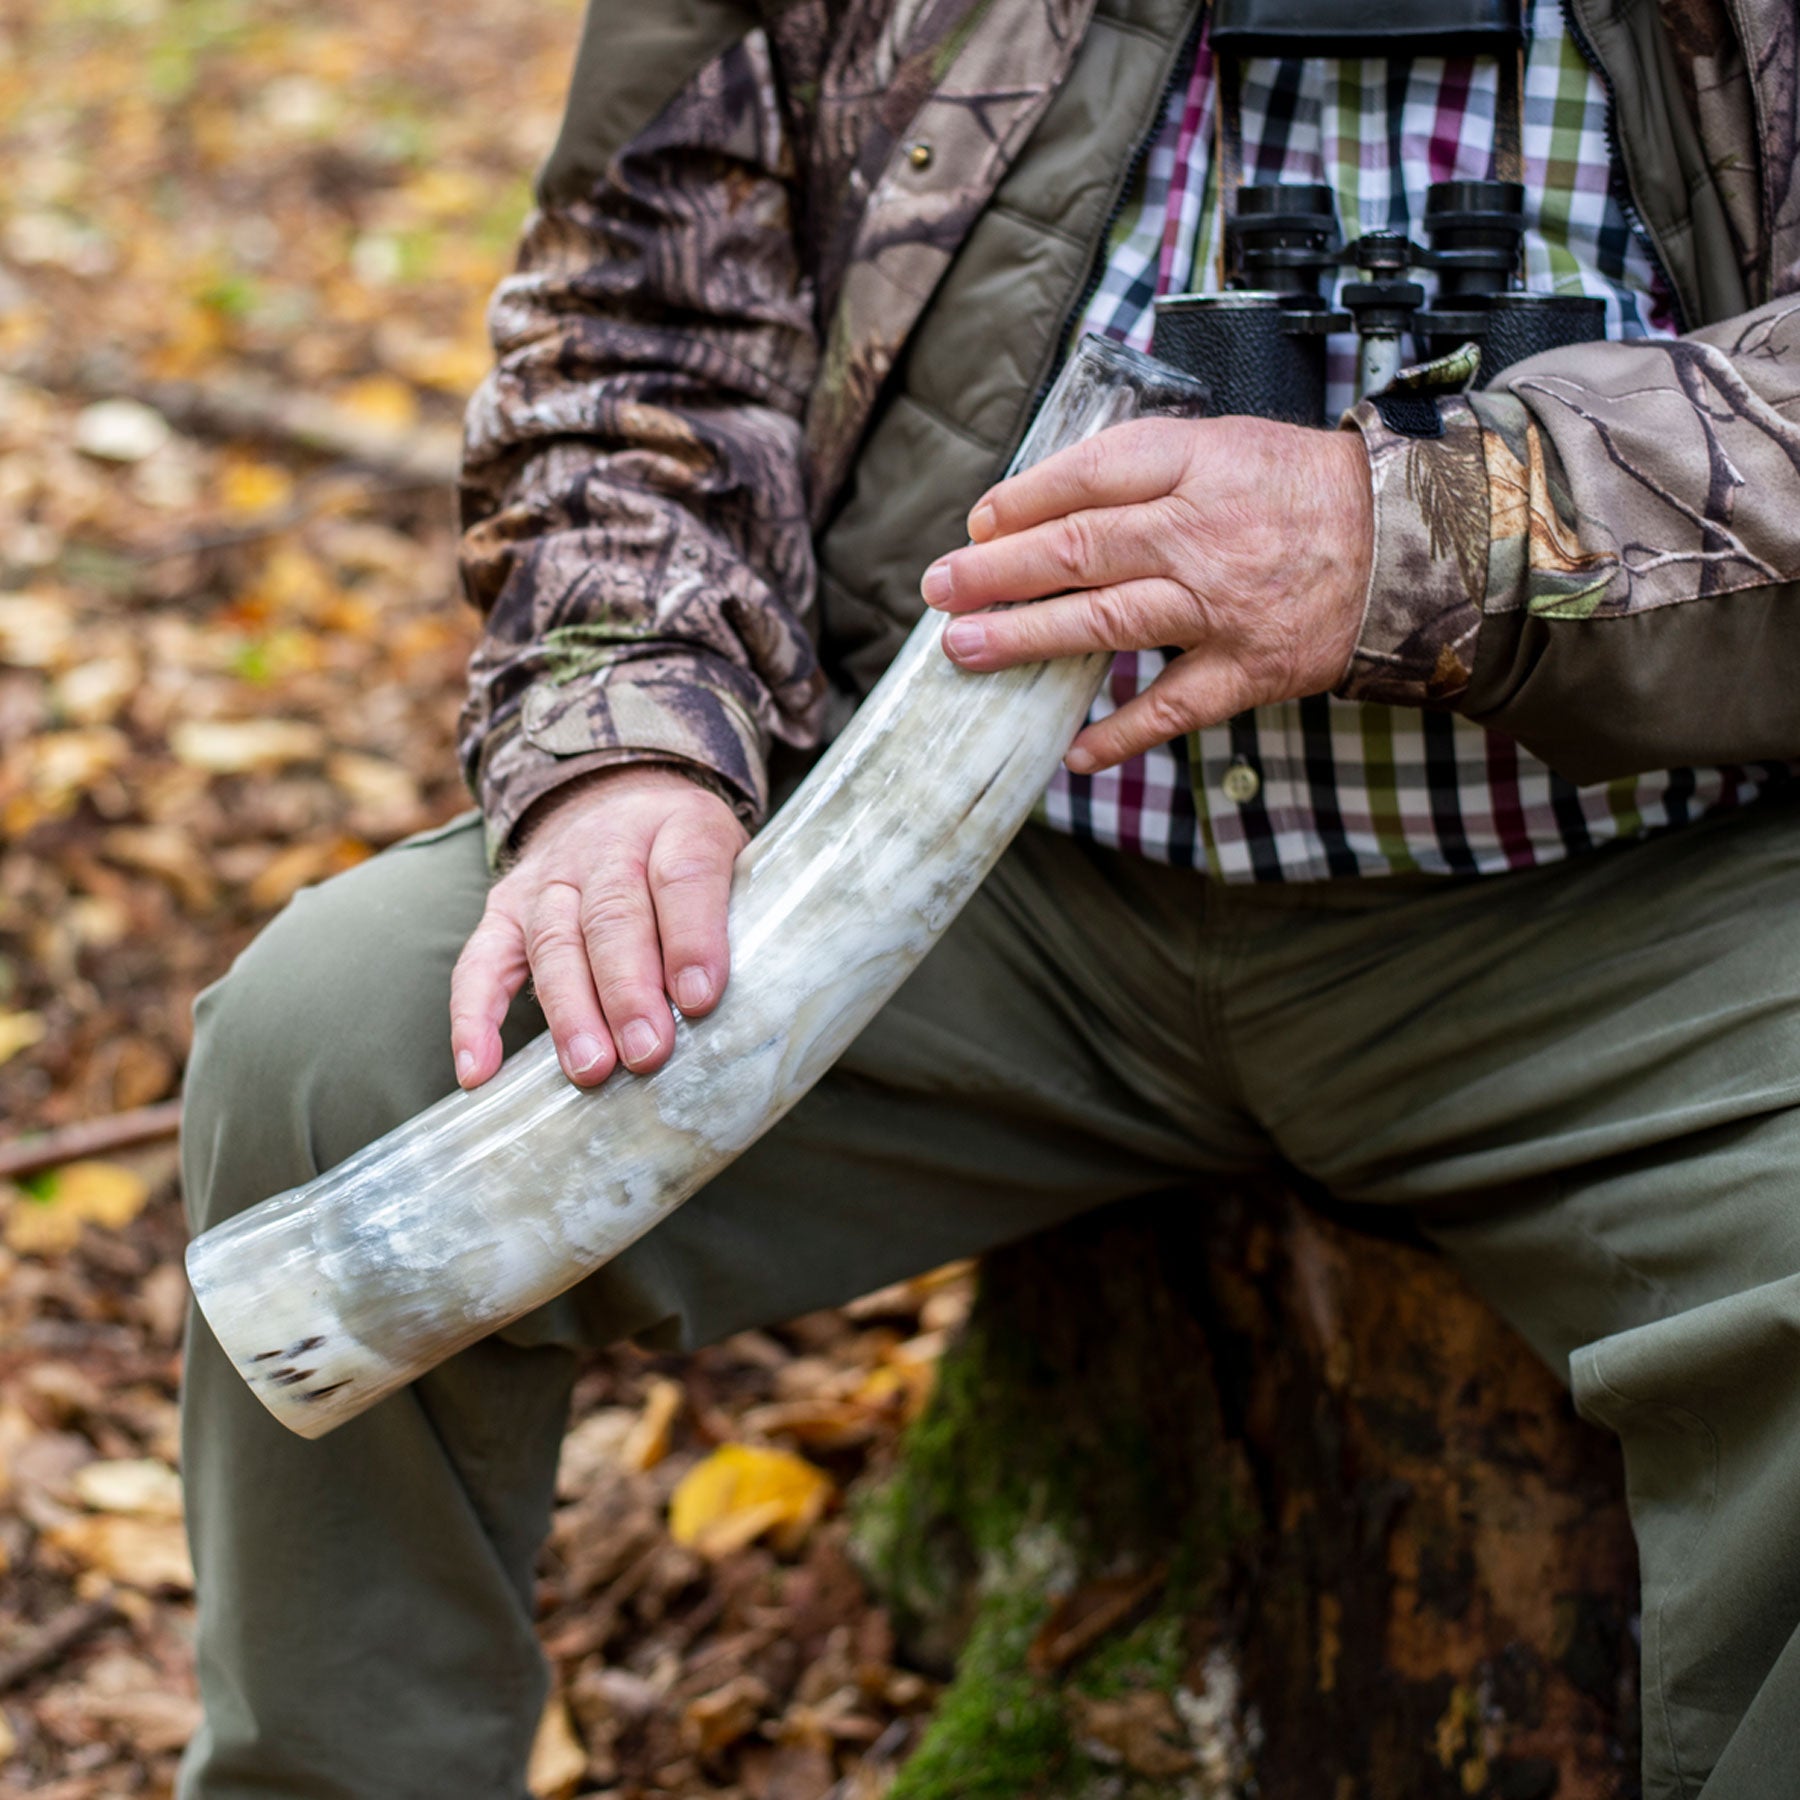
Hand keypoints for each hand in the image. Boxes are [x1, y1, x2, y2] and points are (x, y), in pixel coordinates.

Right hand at [450, 766, 747, 1088]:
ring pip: (554, 942)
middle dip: (629, 990)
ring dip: (571, 1011)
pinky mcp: (505, 910)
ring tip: (591, 1067)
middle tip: (648, 1050)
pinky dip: (473, 1017)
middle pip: (613, 915)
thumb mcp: (736, 862)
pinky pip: (481, 962)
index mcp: (681, 826)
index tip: (699, 997)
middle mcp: (608, 845)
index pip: (684, 874)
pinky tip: (479, 1070)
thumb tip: (731, 1012)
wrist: (623, 807)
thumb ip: (737, 919)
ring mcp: (550, 877)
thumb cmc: (692, 859)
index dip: (691, 936)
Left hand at [920, 416, 1373, 772]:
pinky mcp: (1249, 670)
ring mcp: (1224, 607)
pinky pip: (1173, 709)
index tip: (979, 523)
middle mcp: (1203, 533)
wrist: (1410, 544)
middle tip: (938, 587)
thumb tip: (1033, 508)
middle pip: (1079, 550)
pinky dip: (1121, 735)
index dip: (1023, 500)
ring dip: (1028, 638)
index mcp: (1198, 464)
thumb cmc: (1299, 491)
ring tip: (964, 647)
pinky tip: (1072, 754)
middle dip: (997, 572)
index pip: (1090, 475)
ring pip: (1107, 623)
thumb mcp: (1224, 446)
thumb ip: (1139, 471)